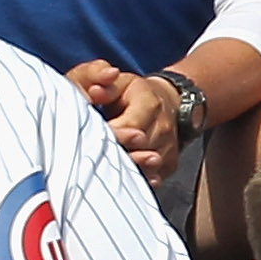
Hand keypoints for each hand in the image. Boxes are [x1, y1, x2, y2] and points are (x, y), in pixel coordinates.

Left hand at [69, 61, 179, 183]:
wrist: (167, 102)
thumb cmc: (132, 93)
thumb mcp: (116, 81)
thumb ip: (99, 79)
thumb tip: (94, 91)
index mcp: (149, 103)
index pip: (130, 126)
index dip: (111, 135)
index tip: (91, 139)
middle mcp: (163, 126)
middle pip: (139, 149)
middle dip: (116, 155)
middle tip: (95, 159)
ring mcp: (169, 146)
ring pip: (147, 166)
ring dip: (127, 169)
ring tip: (105, 169)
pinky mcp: (169, 163)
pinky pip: (154, 177)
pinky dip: (138, 180)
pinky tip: (123, 179)